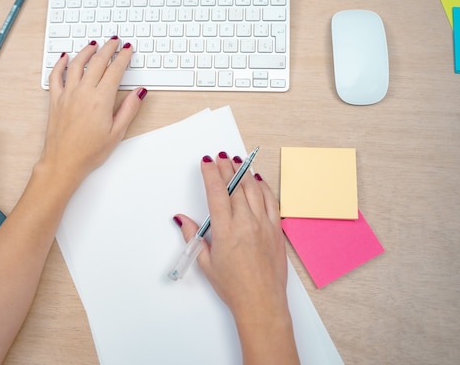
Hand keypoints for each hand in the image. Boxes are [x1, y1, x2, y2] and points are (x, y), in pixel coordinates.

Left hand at [38, 37, 146, 187]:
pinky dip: (60, 64)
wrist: (64, 162)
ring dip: (87, 51)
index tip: (128, 49)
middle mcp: (83, 92)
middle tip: (115, 41)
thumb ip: (129, 109)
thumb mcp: (117, 132)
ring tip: (94, 44)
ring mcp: (68, 94)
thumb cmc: (89, 152)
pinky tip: (64, 57)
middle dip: (108, 48)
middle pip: (97, 62)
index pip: (115, 70)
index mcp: (101, 99)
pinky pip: (56, 76)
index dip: (123, 57)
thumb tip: (139, 92)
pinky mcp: (56, 100)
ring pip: (77, 64)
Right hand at [173, 152, 288, 322]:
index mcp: (226, 231)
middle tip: (221, 157)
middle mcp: (246, 223)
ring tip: (237, 162)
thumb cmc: (234, 287)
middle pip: (235, 186)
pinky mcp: (276, 230)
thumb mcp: (206, 262)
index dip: (211, 173)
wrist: (261, 303)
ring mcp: (263, 225)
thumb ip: (193, 236)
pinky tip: (257, 180)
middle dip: (226, 168)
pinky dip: (263, 187)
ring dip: (244, 173)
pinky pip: (271, 201)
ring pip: (254, 189)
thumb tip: (183, 220)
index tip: (207, 162)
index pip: (217, 192)